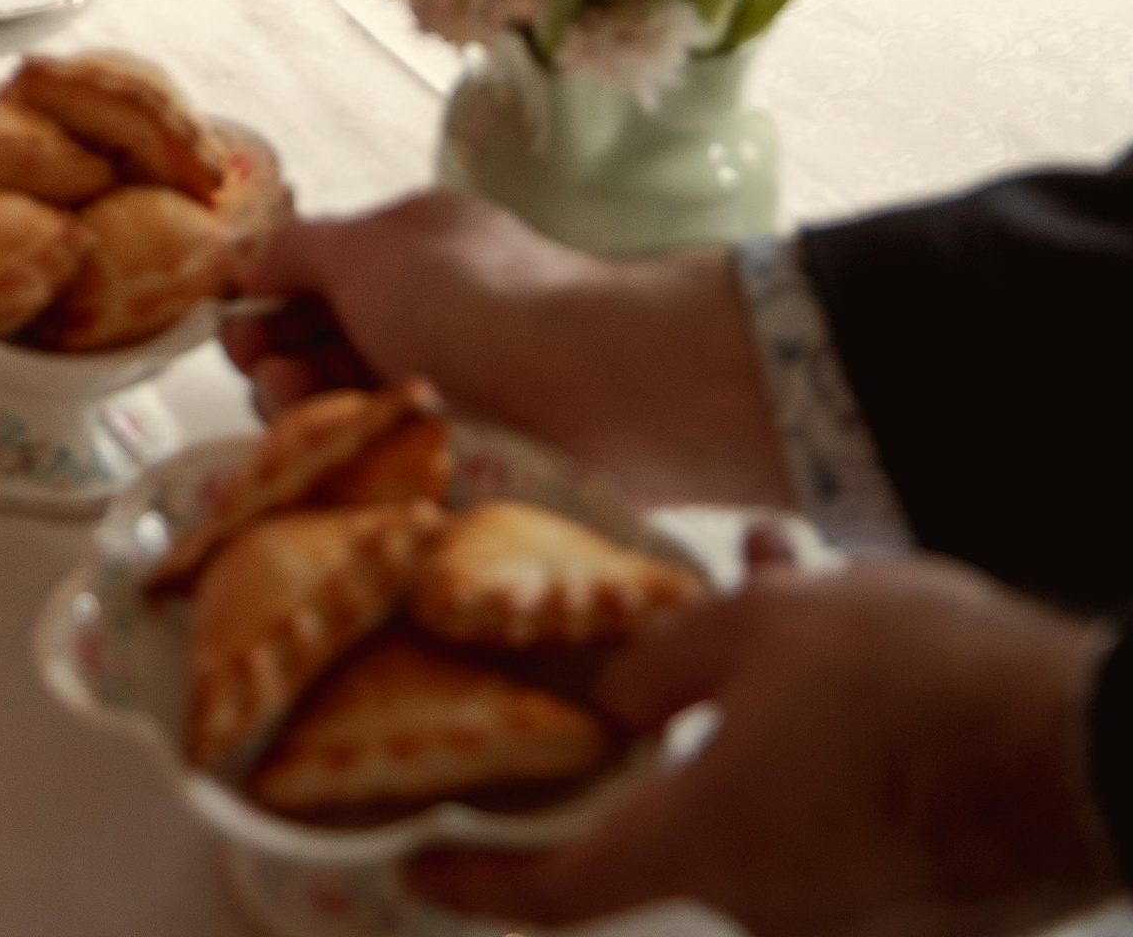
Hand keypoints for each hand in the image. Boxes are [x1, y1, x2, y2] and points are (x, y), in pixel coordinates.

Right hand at [222, 190, 787, 509]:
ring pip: (354, 400)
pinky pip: (392, 451)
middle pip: (328, 340)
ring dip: (310, 404)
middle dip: (279, 356)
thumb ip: (296, 250)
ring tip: (304, 413)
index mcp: (415, 247)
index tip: (234, 332)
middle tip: (265, 376)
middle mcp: (433, 310)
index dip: (267, 299)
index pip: (319, 271)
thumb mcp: (368, 249)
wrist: (593, 393)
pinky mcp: (471, 454)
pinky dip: (358, 448)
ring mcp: (454, 385)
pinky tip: (345, 455)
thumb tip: (245, 261)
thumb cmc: (473, 304)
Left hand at [418, 549, 1117, 933]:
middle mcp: (769, 904)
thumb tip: (612, 694)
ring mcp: (849, 912)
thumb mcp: (762, 628)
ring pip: (761, 789)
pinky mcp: (915, 895)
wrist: (1087, 753)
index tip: (409, 867)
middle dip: (650, 732)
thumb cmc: (914, 681)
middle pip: (671, 822)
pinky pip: (832, 800)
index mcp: (707, 847)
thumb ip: (663, 664)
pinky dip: (818, 726)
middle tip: (623, 653)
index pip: (556, 889)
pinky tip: (840, 613)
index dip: (474, 881)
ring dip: (750, 702)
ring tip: (768, 572)